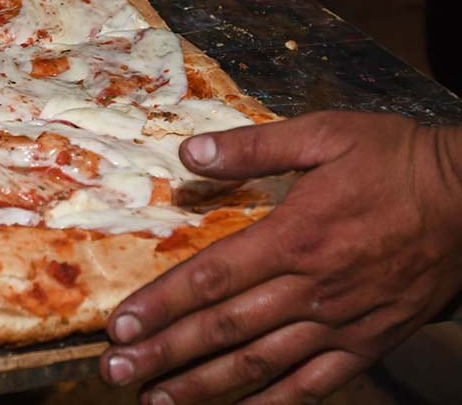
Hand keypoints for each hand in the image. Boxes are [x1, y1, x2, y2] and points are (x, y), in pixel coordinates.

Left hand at [99, 111, 461, 403]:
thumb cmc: (397, 162)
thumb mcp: (324, 134)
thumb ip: (253, 147)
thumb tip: (188, 152)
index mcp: (293, 237)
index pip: (210, 279)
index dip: (160, 304)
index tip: (120, 326)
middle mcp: (311, 289)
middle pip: (223, 330)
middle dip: (165, 353)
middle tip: (116, 372)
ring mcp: (340, 323)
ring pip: (260, 364)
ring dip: (204, 387)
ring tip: (157, 402)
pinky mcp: (369, 342)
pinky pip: (315, 384)